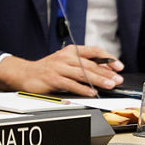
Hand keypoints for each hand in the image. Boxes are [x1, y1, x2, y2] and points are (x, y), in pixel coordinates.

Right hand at [0, 45, 121, 95]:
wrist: (25, 73)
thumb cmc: (48, 69)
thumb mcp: (66, 63)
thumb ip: (84, 65)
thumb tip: (106, 72)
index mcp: (70, 51)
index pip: (94, 51)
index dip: (108, 58)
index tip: (118, 66)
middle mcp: (65, 57)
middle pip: (90, 64)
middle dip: (106, 73)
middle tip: (118, 80)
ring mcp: (58, 68)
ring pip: (82, 74)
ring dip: (98, 80)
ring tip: (109, 85)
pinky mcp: (53, 79)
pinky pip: (71, 84)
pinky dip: (83, 89)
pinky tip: (91, 93)